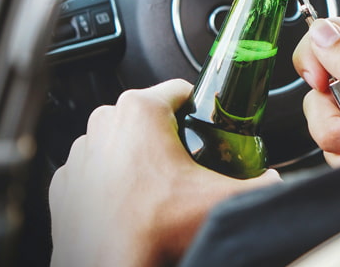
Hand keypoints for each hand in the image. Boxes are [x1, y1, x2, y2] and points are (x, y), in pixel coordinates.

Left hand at [48, 79, 280, 266]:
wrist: (109, 265)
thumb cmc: (153, 229)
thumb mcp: (222, 199)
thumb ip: (261, 184)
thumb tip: (275, 181)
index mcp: (141, 110)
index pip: (180, 89)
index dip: (200, 107)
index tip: (206, 125)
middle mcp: (105, 122)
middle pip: (150, 115)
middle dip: (169, 133)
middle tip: (187, 163)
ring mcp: (80, 152)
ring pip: (120, 140)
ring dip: (137, 155)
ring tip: (157, 186)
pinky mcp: (64, 181)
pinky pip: (95, 167)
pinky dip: (111, 178)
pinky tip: (129, 200)